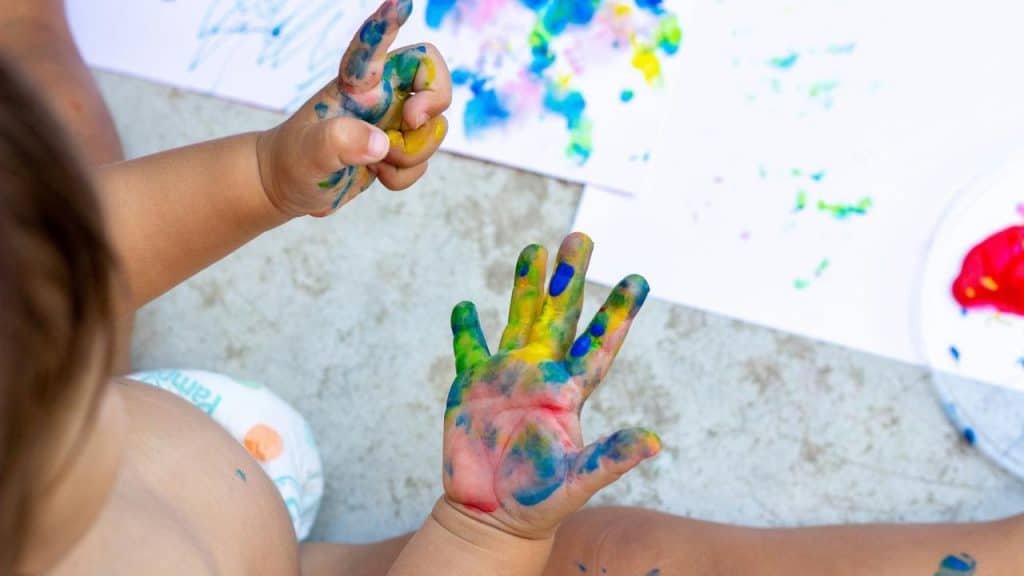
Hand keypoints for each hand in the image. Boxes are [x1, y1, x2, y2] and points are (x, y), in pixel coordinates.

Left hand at [257, 0, 451, 217]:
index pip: (376, 45)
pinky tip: (376, 174)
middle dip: (434, 102)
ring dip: (413, 154)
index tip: (401, 0)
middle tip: (410, 122)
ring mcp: (391, 122)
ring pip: (433, 128)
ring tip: (375, 162)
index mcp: (356, 83)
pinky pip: (424, 160)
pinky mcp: (397, 149)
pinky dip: (405, 176)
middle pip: (433, 77)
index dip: (389, 23)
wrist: (290, 186)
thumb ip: (340, 142)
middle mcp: (381, 94)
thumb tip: (381, 143)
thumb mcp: (308, 152)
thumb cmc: (292, 159)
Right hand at [442, 233, 660, 538]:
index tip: (640, 279)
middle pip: (559, 315)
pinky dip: (465, 329)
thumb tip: (655, 441)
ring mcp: (507, 376)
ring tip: (534, 249)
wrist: (491, 515)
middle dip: (569, 276)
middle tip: (580, 236)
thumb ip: (612, 458)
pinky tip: (466, 306)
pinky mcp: (471, 386)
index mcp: (570, 391)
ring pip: (518, 319)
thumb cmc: (539, 500)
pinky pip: (469, 349)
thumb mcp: (578, 480)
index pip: (599, 343)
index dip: (619, 312)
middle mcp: (542, 374)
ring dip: (525, 285)